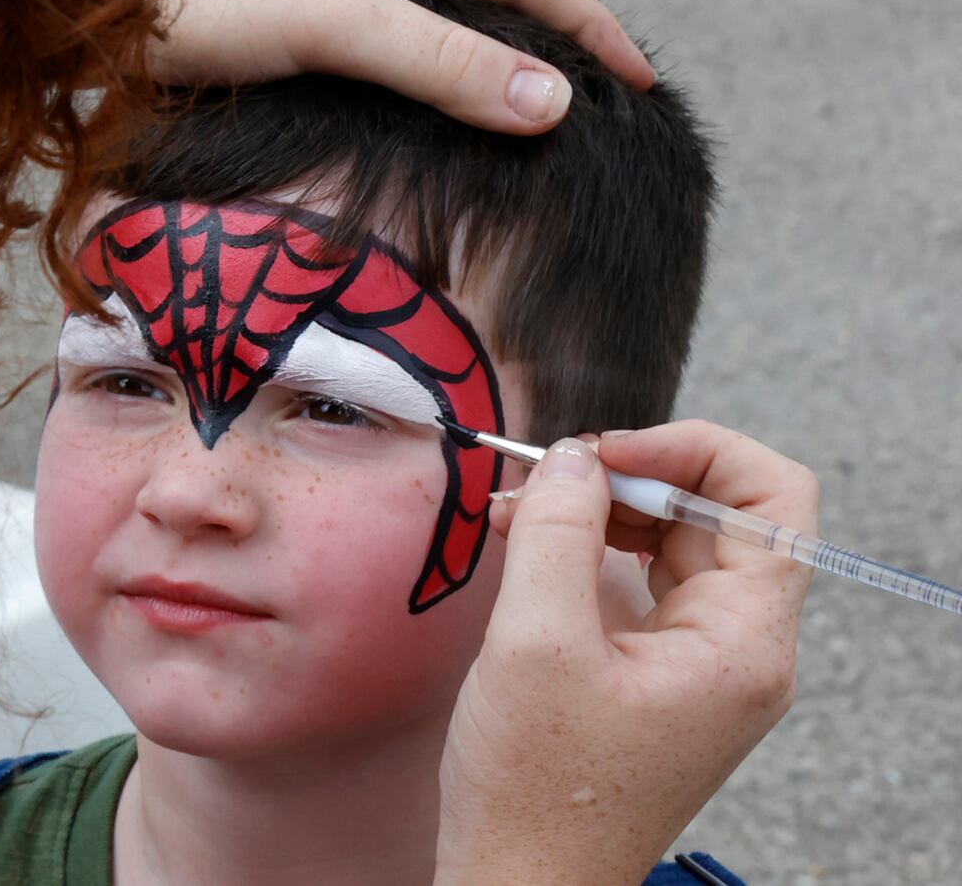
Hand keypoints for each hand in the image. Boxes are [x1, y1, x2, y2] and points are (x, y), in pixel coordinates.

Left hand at [114, 0, 654, 133]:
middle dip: (540, 41)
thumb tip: (552, 100)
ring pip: (418, 26)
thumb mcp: (331, 21)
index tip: (640, 80)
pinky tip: (400, 127)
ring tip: (512, 123)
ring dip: (473, 67)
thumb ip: (436, 60)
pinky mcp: (267, 27)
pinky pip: (364, 57)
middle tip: (588, 103)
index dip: (585, 25)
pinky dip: (407, 90)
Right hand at [434, 422, 814, 884]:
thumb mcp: (535, 641)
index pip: (773, 498)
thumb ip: (556, 532)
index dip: (695, 451)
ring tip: (520, 508)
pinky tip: (526, 547)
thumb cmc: (535, 790)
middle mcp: (738, 650)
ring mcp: (699, 665)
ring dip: (600, 510)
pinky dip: (588, 553)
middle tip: (548, 474)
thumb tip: (570, 458)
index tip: (608, 450)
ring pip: (673, 544)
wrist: (521, 883)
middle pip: (717, 515)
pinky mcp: (657, 676)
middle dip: (630, 476)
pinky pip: (640, 585)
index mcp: (742, 644)